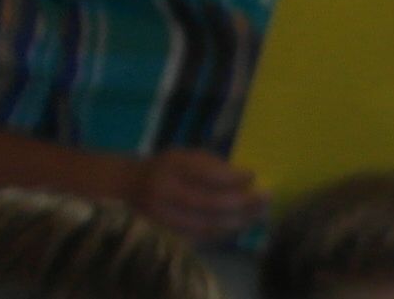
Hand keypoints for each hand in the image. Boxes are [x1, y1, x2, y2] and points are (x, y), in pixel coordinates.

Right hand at [130, 149, 263, 241]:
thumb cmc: (166, 167)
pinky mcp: (162, 234)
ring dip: (237, 222)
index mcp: (171, 167)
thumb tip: (246, 180)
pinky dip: (222, 233)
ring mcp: (161, 217)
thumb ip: (212, 164)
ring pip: (206, 225)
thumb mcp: (185, 155)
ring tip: (259, 215)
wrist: (127, 187)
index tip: (253, 176)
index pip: (207, 174)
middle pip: (210, 203)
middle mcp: (164, 193)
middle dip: (243, 202)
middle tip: (266, 198)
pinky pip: (198, 238)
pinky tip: (238, 226)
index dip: (233, 178)